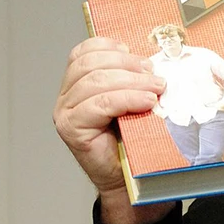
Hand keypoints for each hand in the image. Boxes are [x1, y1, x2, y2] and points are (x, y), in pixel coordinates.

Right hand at [53, 37, 173, 223]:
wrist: (130, 177)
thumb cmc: (135, 138)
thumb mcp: (135, 100)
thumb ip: (135, 79)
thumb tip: (157, 62)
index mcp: (78, 82)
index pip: (85, 51)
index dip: (112, 47)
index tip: (140, 58)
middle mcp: (67, 95)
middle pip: (90, 64)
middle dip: (128, 64)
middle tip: (156, 75)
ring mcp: (66, 111)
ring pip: (96, 82)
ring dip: (133, 81)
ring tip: (157, 88)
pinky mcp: (71, 128)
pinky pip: (99, 104)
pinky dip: (127, 98)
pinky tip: (146, 102)